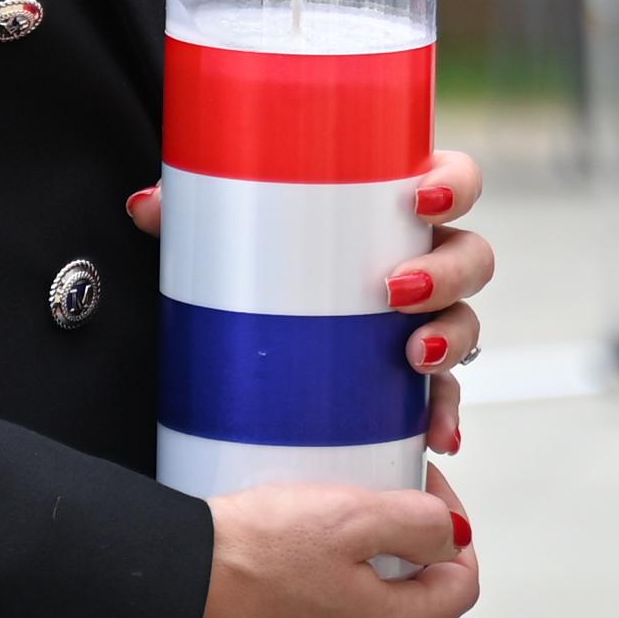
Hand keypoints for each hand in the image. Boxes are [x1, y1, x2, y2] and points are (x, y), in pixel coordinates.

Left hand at [126, 148, 492, 460]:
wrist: (252, 318)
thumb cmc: (258, 250)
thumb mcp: (227, 225)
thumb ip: (193, 207)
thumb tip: (146, 206)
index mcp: (392, 206)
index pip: (453, 179)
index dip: (455, 182)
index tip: (420, 195)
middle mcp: (421, 258)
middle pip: (472, 255)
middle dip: (447, 272)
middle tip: (395, 289)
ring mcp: (423, 320)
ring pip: (467, 323)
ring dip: (451, 339)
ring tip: (413, 357)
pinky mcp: (408, 379)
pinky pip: (444, 398)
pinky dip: (443, 416)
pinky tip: (435, 438)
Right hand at [180, 477, 477, 617]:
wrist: (160, 597)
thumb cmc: (244, 560)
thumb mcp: (349, 514)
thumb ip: (418, 522)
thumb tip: (450, 533)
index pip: (460, 586)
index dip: (452, 529)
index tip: (424, 492)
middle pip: (408, 604)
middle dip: (398, 550)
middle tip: (363, 500)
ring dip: (348, 577)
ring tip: (312, 530)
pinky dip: (303, 599)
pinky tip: (273, 565)